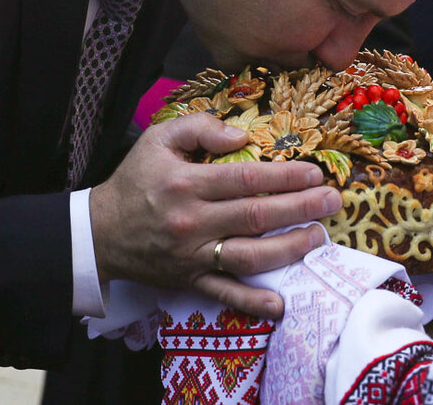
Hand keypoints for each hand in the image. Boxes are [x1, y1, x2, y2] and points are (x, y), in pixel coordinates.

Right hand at [89, 112, 340, 319]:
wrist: (99, 232)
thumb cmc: (136, 181)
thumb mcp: (158, 139)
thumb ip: (199, 128)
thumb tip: (241, 136)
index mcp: (187, 184)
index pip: (247, 179)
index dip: (285, 177)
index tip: (314, 174)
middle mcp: (193, 222)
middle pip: (256, 216)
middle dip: (300, 208)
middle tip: (333, 201)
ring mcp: (193, 256)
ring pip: (249, 256)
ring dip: (289, 248)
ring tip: (318, 237)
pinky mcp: (190, 281)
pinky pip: (224, 294)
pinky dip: (252, 302)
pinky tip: (281, 304)